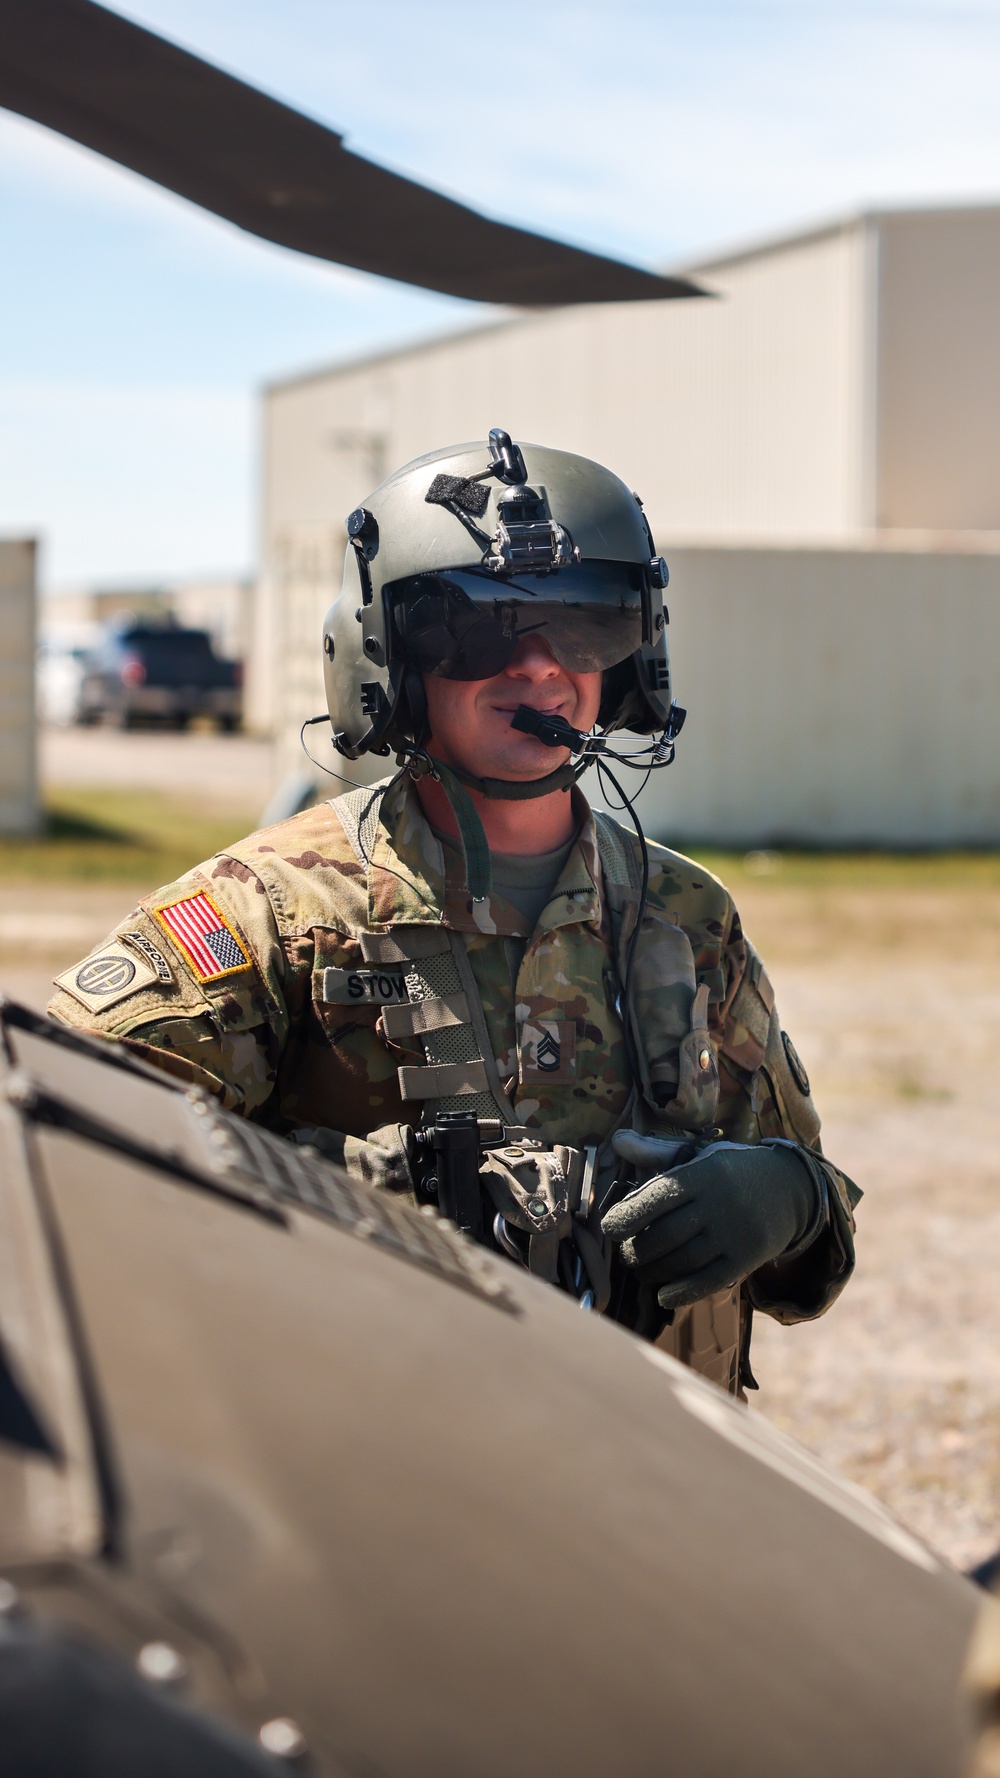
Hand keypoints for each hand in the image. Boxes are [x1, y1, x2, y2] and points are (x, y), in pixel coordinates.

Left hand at [601, 1132, 822, 1311]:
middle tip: (627, 1256)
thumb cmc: (731, 1172)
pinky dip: (682, 1292)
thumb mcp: (700, 1155)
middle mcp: (720, 1202)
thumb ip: (657, 1152)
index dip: (629, 1215)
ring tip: (642, 1272)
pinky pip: (709, 1282)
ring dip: (654, 1272)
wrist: (790, 1189)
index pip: (659, 1196)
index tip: (609, 1229)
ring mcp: (736, 1233)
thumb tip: (617, 1141)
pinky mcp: (748, 1259)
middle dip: (638, 1250)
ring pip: (684, 1261)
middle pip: (667, 1234)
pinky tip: (663, 1296)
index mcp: (704, 1173)